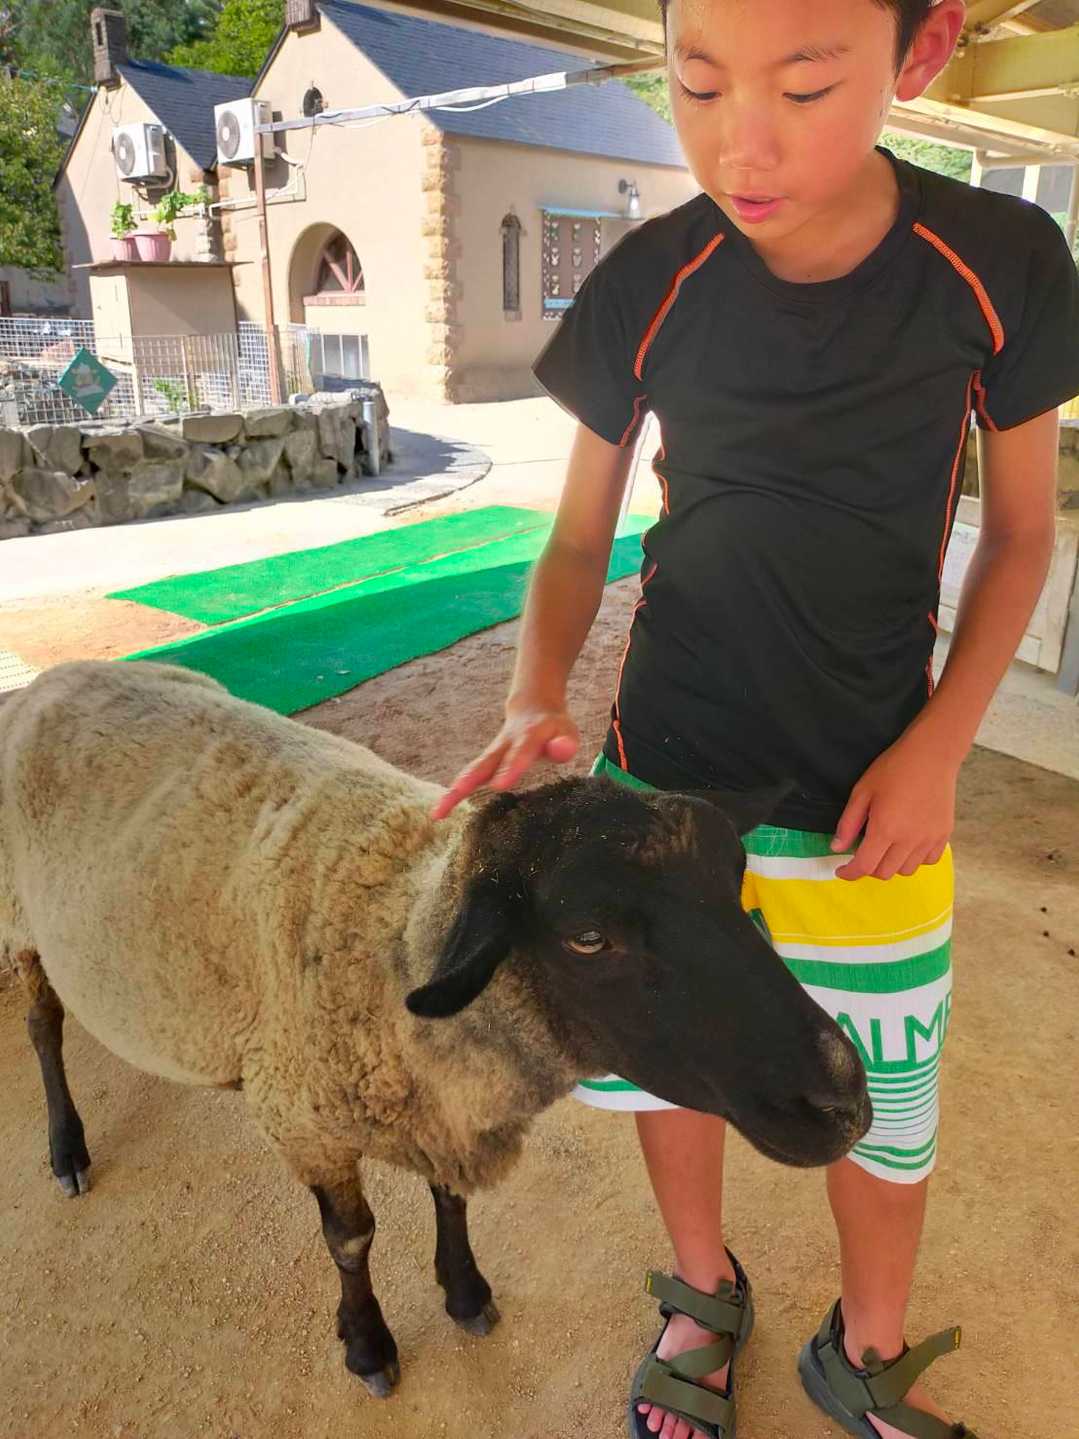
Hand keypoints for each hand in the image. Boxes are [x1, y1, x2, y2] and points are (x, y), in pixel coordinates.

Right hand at [431, 701, 579, 819]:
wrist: (533, 709)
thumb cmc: (553, 728)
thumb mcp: (566, 731)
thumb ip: (565, 742)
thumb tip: (563, 750)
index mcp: (527, 737)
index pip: (519, 753)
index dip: (509, 768)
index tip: (499, 785)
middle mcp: (504, 746)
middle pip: (484, 762)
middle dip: (470, 779)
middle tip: (456, 793)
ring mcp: (491, 754)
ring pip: (471, 772)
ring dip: (454, 791)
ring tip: (438, 813)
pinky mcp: (485, 764)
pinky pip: (468, 779)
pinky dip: (454, 795)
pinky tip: (439, 814)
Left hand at [831, 729, 958, 880]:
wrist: (932, 755)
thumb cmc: (893, 769)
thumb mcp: (862, 792)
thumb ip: (848, 823)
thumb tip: (837, 847)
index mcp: (885, 829)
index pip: (865, 866)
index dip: (850, 873)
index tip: (842, 870)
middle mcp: (909, 840)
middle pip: (885, 873)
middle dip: (868, 868)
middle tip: (863, 852)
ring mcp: (929, 839)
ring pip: (907, 870)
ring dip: (891, 865)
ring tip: (886, 847)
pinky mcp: (944, 835)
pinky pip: (928, 861)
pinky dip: (914, 859)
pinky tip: (907, 844)